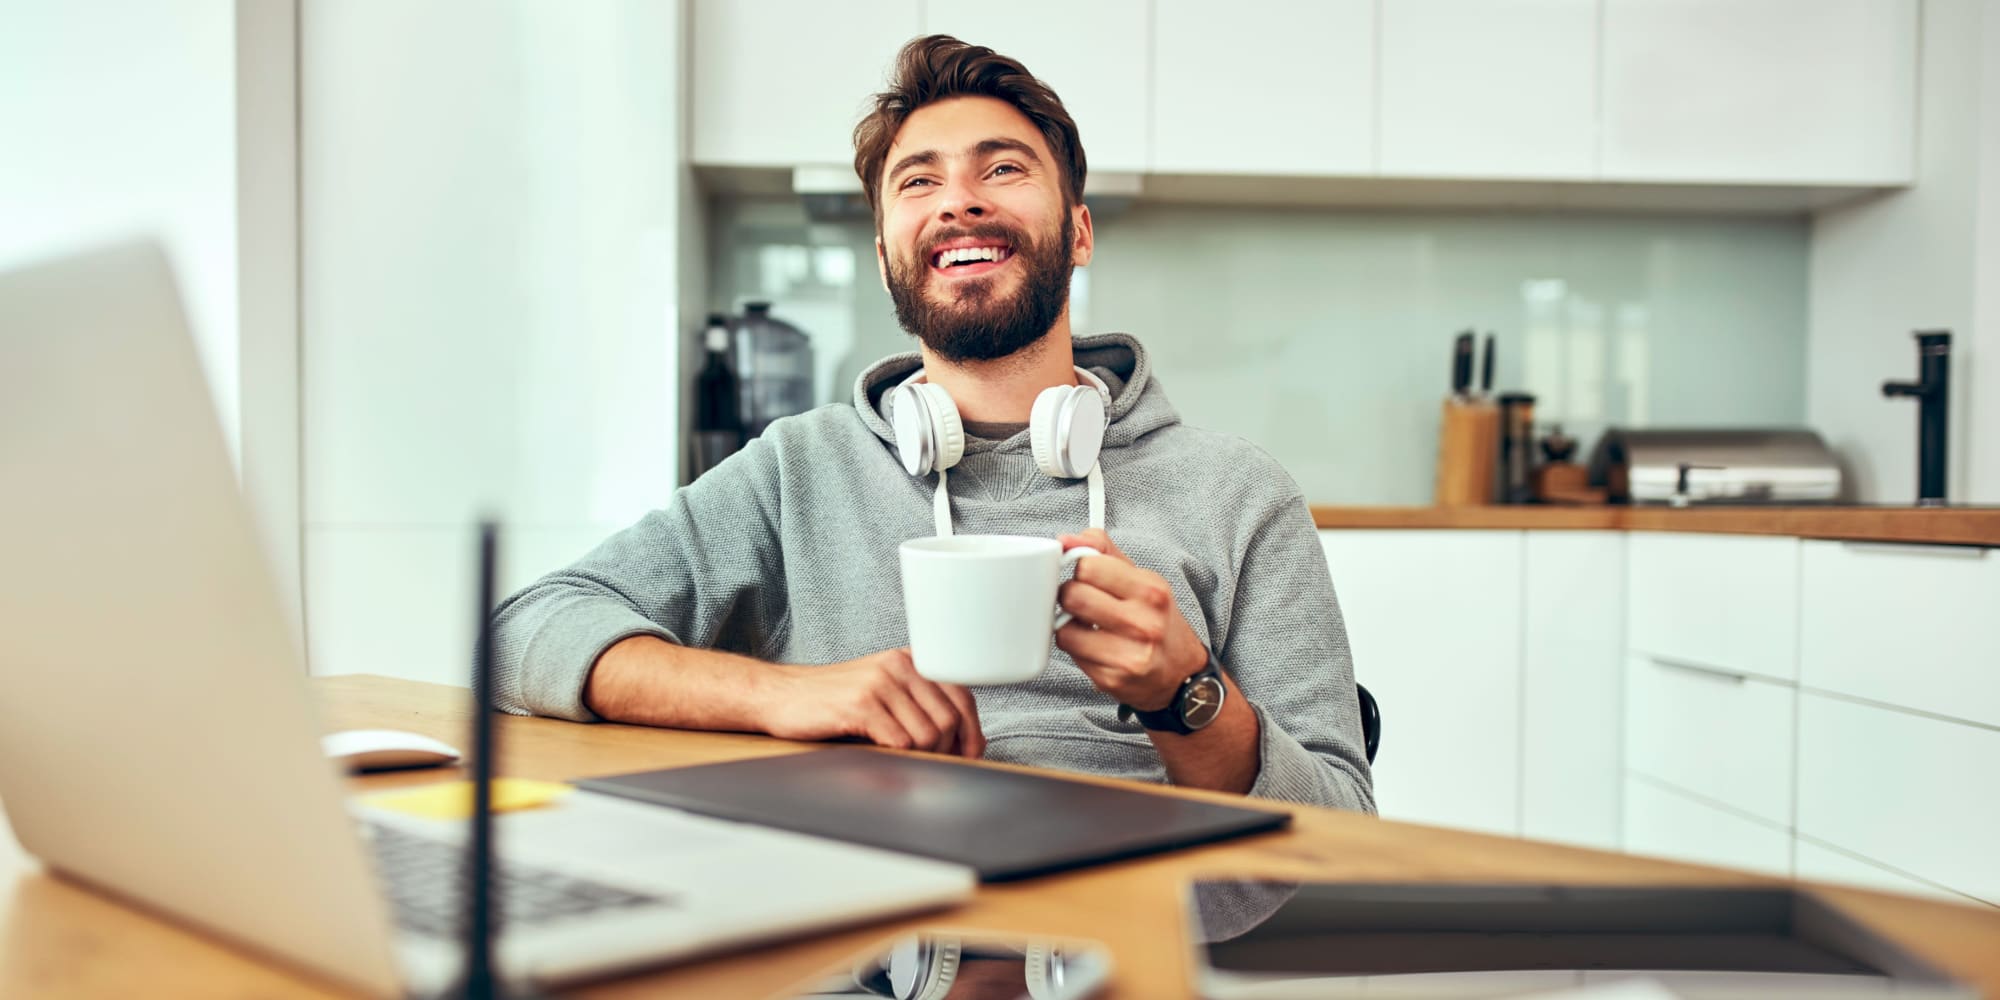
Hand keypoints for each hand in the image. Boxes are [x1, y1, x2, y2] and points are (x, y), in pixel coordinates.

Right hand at [763, 649, 984, 756]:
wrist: (780, 695)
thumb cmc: (832, 701)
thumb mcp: (882, 692)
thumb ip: (919, 706)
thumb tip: (965, 742)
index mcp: (910, 660)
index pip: (962, 694)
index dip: (971, 731)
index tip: (968, 755)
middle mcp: (899, 665)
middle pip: (949, 718)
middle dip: (946, 750)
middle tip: (932, 765)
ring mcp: (880, 683)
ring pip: (927, 733)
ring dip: (922, 757)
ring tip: (905, 761)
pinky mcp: (861, 704)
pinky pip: (900, 742)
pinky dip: (899, 758)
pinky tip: (883, 755)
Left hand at [1055, 529, 1207, 711]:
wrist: (1180, 674)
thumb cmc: (1157, 621)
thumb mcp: (1142, 579)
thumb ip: (1103, 551)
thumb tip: (1065, 540)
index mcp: (1151, 590)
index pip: (1088, 565)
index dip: (1079, 569)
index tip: (1084, 576)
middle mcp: (1143, 623)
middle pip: (1073, 595)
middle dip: (1069, 596)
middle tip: (1081, 601)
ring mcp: (1127, 655)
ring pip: (1064, 629)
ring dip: (1068, 625)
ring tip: (1087, 626)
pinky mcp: (1110, 679)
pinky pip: (1070, 654)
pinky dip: (1076, 648)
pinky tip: (1094, 646)